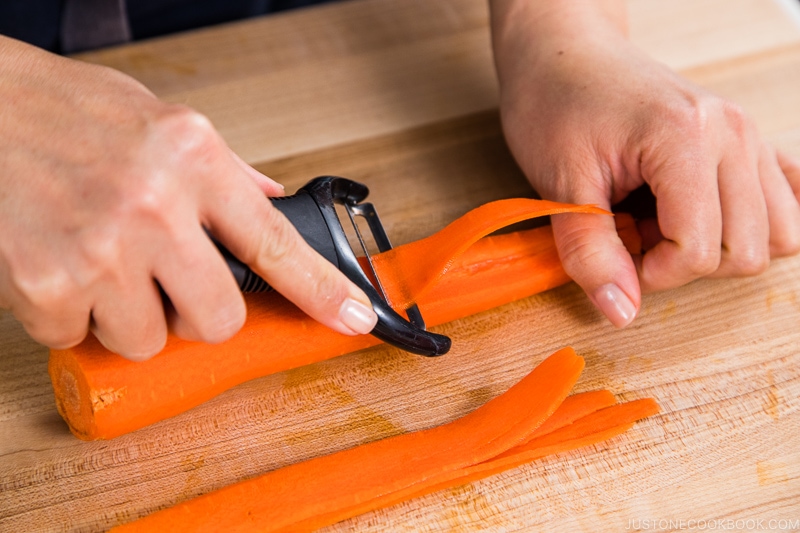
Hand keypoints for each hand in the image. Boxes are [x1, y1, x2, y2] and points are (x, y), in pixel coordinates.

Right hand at [0, 36, 376, 360]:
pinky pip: (80, 339)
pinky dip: (73, 316)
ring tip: (105, 264)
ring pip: (149, 340)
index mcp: (194, 161)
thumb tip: (271, 204)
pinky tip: (62, 266)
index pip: (275, 243)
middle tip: (172, 283)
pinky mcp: (46, 285)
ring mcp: (100, 249)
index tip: (353, 318)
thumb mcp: (163, 123)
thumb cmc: (68, 111)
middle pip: (219, 319)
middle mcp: (154, 206)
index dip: (322, 290)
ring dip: (131, 316)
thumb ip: (224, 171)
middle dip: (200, 315)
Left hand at [490, 0, 799, 326]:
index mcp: (686, 139)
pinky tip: (705, 212)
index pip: (701, 249)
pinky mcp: (747, 139)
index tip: (616, 253)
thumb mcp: (559, 183)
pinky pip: (786, 198)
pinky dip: (752, 221)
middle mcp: (733, 133)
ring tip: (661, 222)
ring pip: (777, 233)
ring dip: (717, 246)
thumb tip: (622, 313)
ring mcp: (748, 134)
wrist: (563, 54)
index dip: (654, 272)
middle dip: (683, 263)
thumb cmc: (554, 106)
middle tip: (633, 235)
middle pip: (745, 249)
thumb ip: (590, 252)